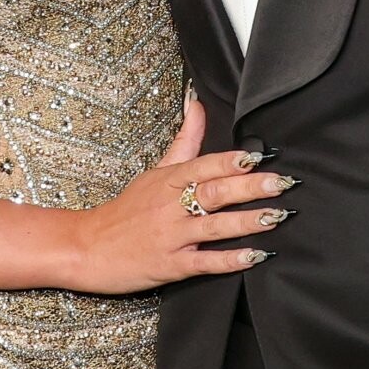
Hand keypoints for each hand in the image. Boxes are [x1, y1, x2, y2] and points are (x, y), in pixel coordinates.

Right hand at [67, 98, 296, 294]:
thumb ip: (185, 140)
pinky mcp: (170, 266)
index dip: (232, 161)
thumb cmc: (126, 209)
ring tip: (276, 216)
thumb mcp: (155, 170)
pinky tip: (254, 256)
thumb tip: (198, 103)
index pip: (205, 165)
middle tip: (281, 183)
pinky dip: (229, 260)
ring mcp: (170, 236)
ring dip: (246, 222)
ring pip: (213, 226)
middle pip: (214, 192)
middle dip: (250, 188)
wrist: (87, 247)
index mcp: (169, 180)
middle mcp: (170, 206)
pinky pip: (204, 263)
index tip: (260, 156)